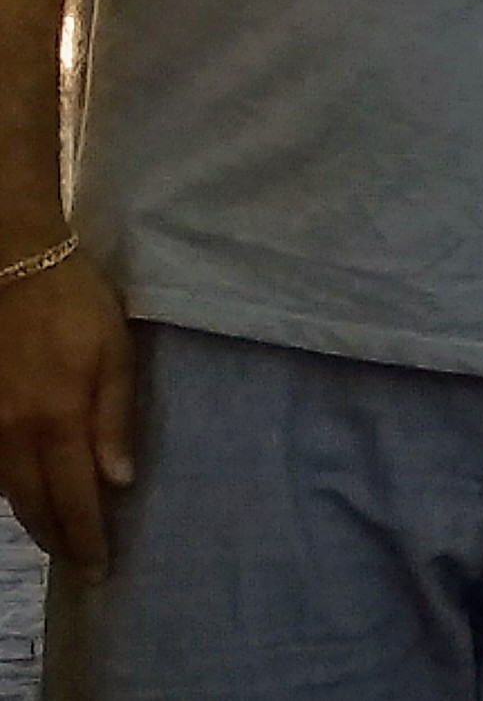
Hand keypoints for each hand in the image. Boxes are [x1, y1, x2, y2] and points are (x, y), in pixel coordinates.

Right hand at [0, 255, 133, 572]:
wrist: (13, 266)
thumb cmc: (76, 305)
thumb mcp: (115, 354)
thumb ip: (115, 419)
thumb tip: (119, 482)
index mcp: (58, 421)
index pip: (74, 499)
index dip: (86, 538)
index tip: (99, 568)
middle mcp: (15, 435)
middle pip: (35, 506)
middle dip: (58, 539)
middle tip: (80, 563)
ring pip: (9, 492)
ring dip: (33, 518)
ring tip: (57, 538)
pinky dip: (10, 490)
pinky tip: (25, 495)